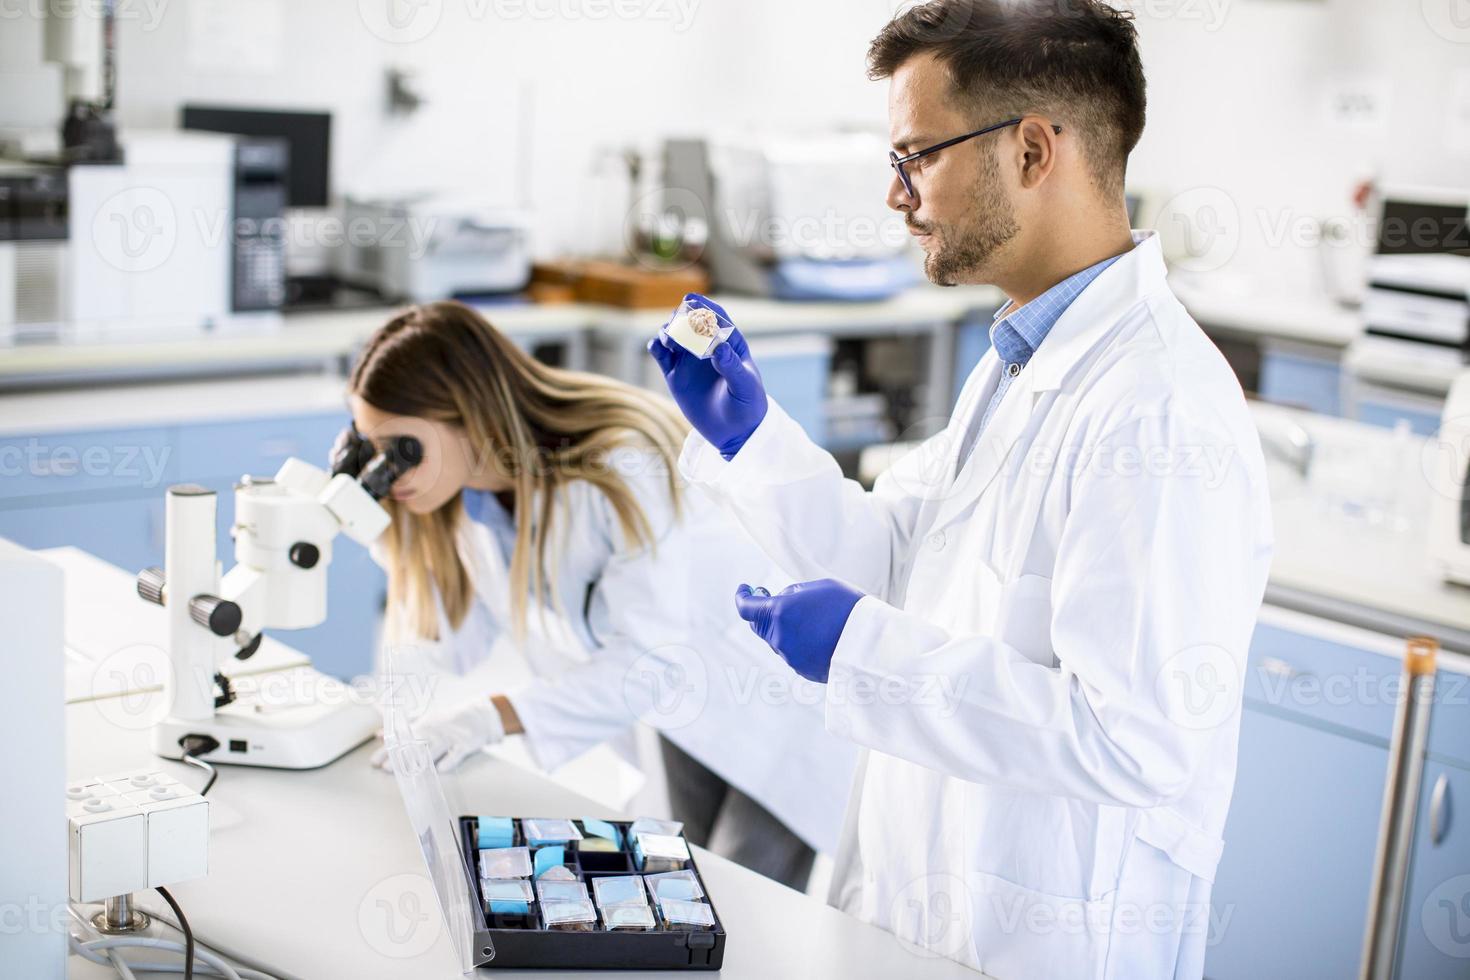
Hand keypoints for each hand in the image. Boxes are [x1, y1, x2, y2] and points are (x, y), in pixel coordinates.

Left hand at [370, 696, 506, 772]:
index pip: (402, 738)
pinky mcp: (466, 743)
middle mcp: (435, 730)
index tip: (375, 761)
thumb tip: (378, 734)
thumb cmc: (449, 721)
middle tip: (387, 768)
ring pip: (434, 749)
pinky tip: (441, 770)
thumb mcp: (426, 720)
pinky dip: (449, 760)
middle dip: (401, 757)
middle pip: (415, 744)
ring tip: (408, 772)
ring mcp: (451, 737)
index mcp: (424, 724)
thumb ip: (402, 729)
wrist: (480, 715)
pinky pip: (457, 753)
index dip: (388, 750)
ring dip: (420, 760)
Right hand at [647, 293, 767, 458]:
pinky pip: (661, 354)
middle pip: (691, 321)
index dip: (704, 306)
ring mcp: (689, 358)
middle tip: (678, 324)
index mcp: (729, 343)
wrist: (734, 431)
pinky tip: (657, 347)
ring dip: (668, 332)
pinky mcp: (675, 373)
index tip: (692, 298)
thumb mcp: (744, 387)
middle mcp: (707, 346)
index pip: (717, 317)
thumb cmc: (747, 406)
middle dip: (682, 318)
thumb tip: (718, 348)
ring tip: (670, 341)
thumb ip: (732, 367)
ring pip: (673, 334)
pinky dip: (656, 347)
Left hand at [734, 579, 863, 682]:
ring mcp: (790, 657)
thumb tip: (781, 601)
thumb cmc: (848, 607)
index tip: (746, 589)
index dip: (743, 596)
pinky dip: (800, 644)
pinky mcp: (802, 670)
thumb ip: (793, 593)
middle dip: (765, 613)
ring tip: (815, 620)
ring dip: (786, 629)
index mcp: (780, 612)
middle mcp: (779, 637)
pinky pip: (793, 653)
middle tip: (776, 600)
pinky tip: (822, 637)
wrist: (872, 642)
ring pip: (778, 640)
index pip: (746, 607)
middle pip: (760, 626)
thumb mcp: (819, 588)